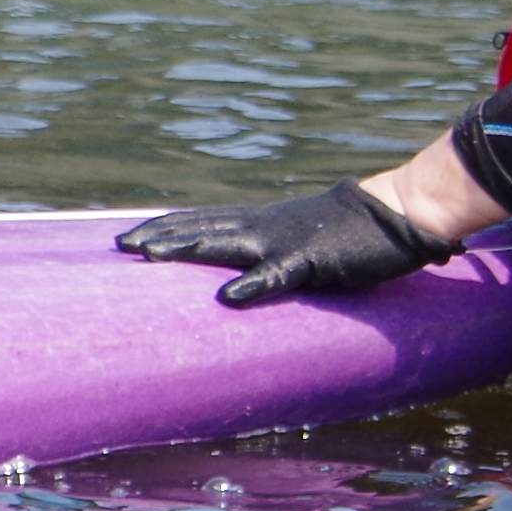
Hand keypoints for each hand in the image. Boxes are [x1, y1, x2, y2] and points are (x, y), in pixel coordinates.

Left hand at [118, 180, 453, 308]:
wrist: (394, 213)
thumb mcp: (298, 239)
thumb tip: (245, 270)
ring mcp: (283, 241)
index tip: (126, 236)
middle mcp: (262, 226)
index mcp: (258, 222)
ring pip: (225, 242)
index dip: (163, 227)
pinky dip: (252, 284)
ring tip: (147, 256)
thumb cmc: (348, 231)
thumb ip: (271, 250)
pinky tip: (228, 297)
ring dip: (185, 248)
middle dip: (158, 235)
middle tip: (117, 245)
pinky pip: (277, 275)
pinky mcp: (311, 260)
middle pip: (199, 226)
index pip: (199, 219)